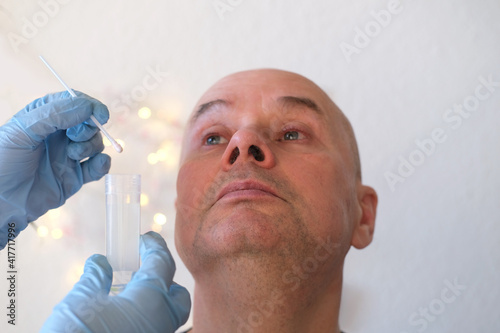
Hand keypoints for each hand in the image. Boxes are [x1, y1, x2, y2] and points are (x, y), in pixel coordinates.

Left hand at [0, 91, 110, 248]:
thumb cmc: (3, 162)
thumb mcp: (23, 131)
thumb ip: (55, 115)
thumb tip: (87, 107)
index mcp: (44, 117)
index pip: (74, 102)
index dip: (90, 105)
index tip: (100, 114)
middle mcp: (59, 134)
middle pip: (89, 122)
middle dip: (89, 127)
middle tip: (75, 137)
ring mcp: (69, 155)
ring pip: (95, 143)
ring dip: (90, 146)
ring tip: (73, 155)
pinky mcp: (76, 176)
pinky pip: (98, 166)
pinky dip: (103, 163)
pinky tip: (97, 164)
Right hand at [41, 231, 190, 332]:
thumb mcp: (81, 301)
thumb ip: (95, 277)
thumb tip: (100, 262)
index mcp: (152, 299)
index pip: (162, 262)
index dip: (154, 246)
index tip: (146, 238)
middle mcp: (162, 320)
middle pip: (177, 294)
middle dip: (164, 279)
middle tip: (141, 269)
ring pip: (168, 315)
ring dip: (155, 300)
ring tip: (129, 292)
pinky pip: (155, 328)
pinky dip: (146, 317)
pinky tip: (124, 315)